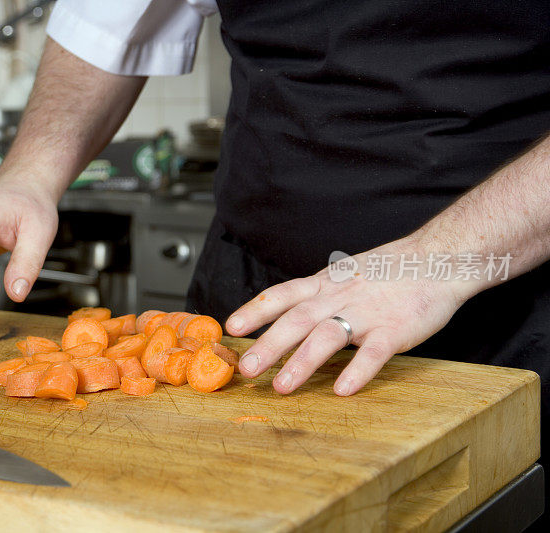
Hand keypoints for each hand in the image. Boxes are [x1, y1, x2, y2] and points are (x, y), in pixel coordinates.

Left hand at [226, 238, 468, 395]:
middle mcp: (340, 297)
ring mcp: (367, 312)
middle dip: (268, 345)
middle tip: (247, 369)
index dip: (255, 310)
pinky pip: (373, 352)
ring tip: (281, 386)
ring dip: (301, 362)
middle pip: (297, 320)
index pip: (282, 295)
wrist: (438, 258)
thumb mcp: (344, 276)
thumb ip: (317, 297)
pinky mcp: (396, 329)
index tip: (232, 327)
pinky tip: (342, 389)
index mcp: (325, 284)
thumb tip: (284, 321)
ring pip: (327, 337)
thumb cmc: (388, 271)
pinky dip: (357, 370)